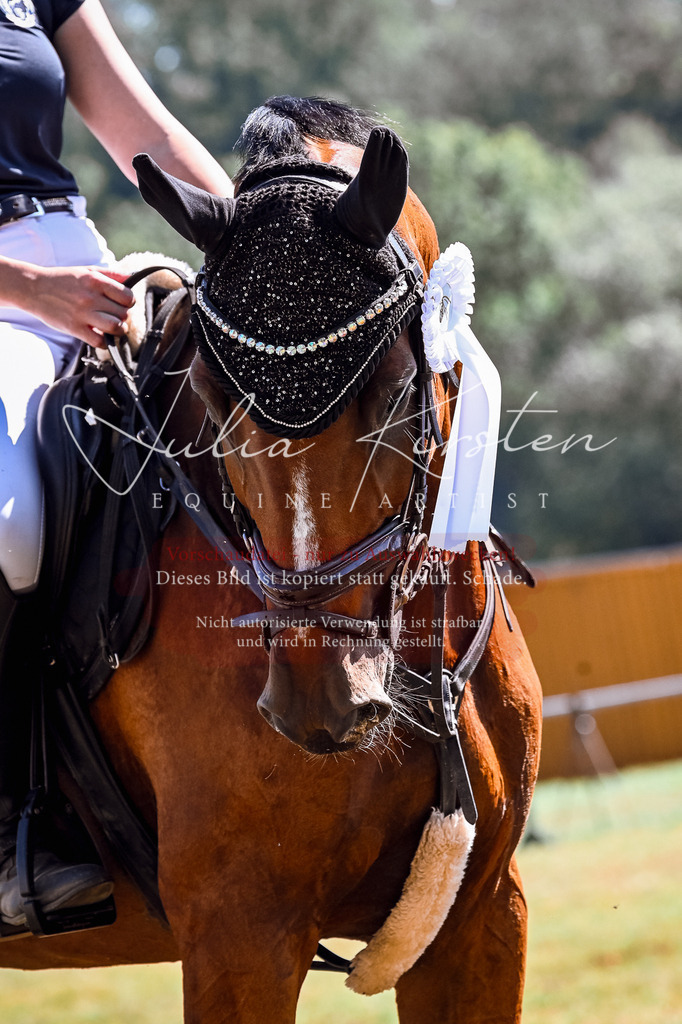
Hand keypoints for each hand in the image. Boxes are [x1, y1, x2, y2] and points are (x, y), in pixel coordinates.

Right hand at [3, 263, 135, 346]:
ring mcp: (82, 314)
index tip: (124, 303)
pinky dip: (104, 342)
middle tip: (116, 315)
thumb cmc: (63, 280)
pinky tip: (100, 336)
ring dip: (118, 330)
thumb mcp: (87, 270)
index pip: (127, 296)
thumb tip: (133, 276)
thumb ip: (111, 274)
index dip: (129, 301)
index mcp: (95, 281)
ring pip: (115, 327)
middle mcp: (91, 297)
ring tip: (113, 327)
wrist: (34, 288)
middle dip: (123, 316)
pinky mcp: (74, 328)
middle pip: (123, 313)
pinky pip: (99, 341)